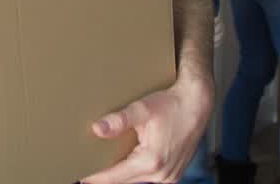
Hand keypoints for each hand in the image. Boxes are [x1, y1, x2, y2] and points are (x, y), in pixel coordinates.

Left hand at [81, 79, 212, 183]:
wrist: (198, 104)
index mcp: (152, 161)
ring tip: (104, 167)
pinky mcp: (173, 174)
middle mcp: (161, 174)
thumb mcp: (143, 109)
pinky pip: (148, 178)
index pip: (115, 176)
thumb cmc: (172, 105)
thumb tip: (97, 129)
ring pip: (137, 180)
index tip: (82, 176)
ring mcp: (169, 176)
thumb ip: (119, 120)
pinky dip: (136, 172)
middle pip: (125, 181)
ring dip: (122, 175)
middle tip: (88, 170)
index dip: (96, 177)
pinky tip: (127, 163)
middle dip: (107, 176)